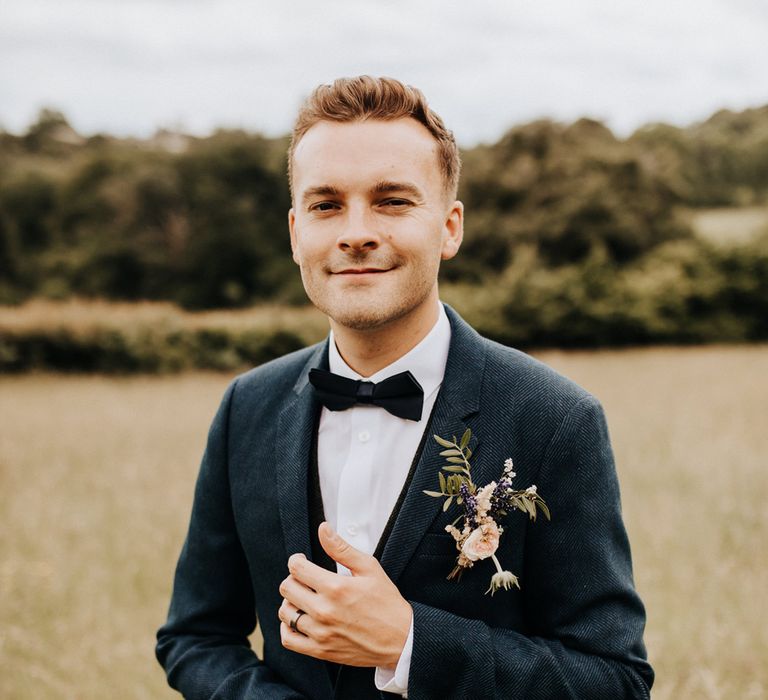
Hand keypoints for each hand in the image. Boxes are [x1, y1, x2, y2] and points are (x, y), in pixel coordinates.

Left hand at [278, 522, 411, 668]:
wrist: (401, 639)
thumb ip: (341, 548)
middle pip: (287, 588)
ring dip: (290, 601)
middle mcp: (324, 611)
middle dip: (294, 578)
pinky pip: (289, 639)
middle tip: (305, 579)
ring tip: (303, 598)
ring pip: (285, 612)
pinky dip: (287, 627)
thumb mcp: (369, 568)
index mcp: (335, 587)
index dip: (296, 560)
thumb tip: (323, 529)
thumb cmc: (386, 602)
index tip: (302, 561)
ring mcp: (321, 633)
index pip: (296, 568)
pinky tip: (298, 618)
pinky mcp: (320, 651)